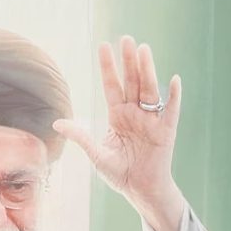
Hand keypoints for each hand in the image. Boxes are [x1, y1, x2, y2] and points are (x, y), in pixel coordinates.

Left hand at [53, 37, 183, 230]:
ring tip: (144, 49)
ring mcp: (151, 120)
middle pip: (132, 82)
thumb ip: (80, 136)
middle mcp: (135, 113)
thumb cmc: (120, 174)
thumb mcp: (96, 155)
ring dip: (147, 70)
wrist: (140, 191)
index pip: (112, 86)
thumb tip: (56, 123)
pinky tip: (174, 80)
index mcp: (118, 115)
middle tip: (125, 39)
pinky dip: (174, 96)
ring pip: (149, 90)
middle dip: (128, 61)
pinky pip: (172, 110)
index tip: (104, 45)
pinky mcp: (166, 131)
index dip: (108, 67)